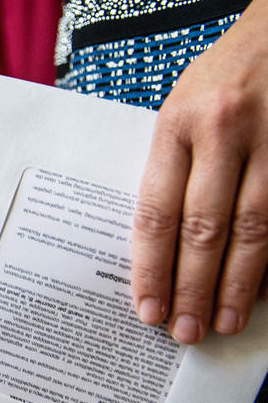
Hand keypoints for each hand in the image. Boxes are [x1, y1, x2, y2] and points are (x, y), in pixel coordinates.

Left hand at [132, 0, 267, 343]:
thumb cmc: (226, 70)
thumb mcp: (183, 104)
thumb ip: (172, 163)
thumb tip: (161, 242)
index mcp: (178, 122)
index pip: (156, 210)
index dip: (151, 267)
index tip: (147, 307)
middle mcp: (225, 132)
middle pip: (204, 229)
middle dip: (192, 288)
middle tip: (185, 331)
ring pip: (256, 230)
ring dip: (239, 285)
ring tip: (224, 322)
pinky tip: (264, 292)